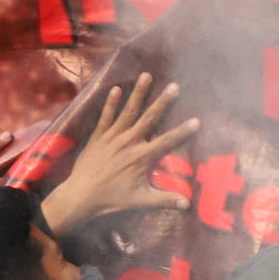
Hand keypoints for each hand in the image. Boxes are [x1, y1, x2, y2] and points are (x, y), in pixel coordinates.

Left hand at [40, 73, 197, 231]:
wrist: (81, 195)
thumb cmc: (112, 198)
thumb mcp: (141, 200)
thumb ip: (165, 199)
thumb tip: (187, 204)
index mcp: (142, 156)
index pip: (167, 141)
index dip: (183, 131)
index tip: (196, 120)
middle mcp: (129, 141)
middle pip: (149, 118)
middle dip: (163, 101)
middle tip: (174, 86)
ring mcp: (112, 136)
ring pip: (128, 111)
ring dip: (138, 93)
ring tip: (146, 75)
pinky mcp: (98, 136)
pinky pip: (106, 116)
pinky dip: (111, 102)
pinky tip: (117, 88)